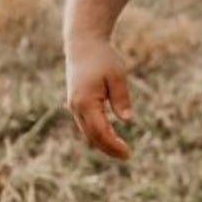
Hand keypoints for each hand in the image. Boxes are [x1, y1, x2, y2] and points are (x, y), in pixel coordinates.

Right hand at [64, 36, 134, 160]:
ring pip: (87, 131)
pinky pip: (86, 123)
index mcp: (86, 102)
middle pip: (92, 136)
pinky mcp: (76, 102)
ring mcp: (74, 105)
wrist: (83, 45)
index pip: (100, 132)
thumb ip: (121, 98)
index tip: (128, 154)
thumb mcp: (117, 76)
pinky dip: (98, 132)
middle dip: (108, 148)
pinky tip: (111, 135)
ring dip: (103, 141)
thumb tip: (127, 119)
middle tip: (127, 156)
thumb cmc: (103, 58)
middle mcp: (76, 107)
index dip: (113, 145)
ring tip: (121, 149)